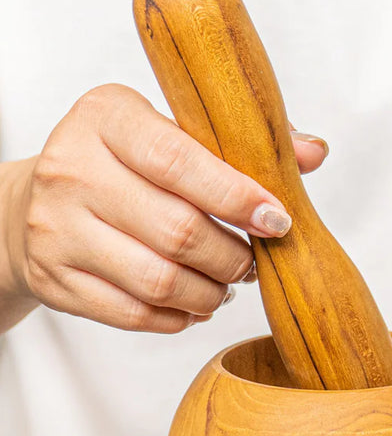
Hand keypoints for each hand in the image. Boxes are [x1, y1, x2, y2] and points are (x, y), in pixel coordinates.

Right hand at [0, 83, 326, 332]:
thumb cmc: (118, 164)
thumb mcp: (168, 131)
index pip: (180, 162)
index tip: (278, 221)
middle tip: (254, 262)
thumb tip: (314, 152)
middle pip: (178, 231)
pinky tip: (193, 303)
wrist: (33, 202)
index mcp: (107, 118)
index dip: (238, 198)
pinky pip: (135, 315)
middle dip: (234, 257)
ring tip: (226, 284)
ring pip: (159, 281)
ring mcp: (56, 229)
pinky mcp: (54, 280)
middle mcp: (71, 169)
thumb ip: (239, 141)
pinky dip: (178, 317)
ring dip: (211, 292)